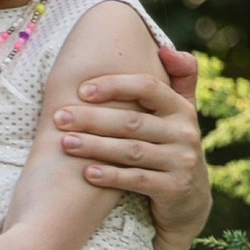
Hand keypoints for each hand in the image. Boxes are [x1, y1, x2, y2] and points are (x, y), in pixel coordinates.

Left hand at [54, 41, 209, 243]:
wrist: (189, 200)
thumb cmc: (171, 147)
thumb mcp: (181, 113)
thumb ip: (179, 78)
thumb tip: (164, 49)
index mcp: (182, 109)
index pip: (148, 87)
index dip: (115, 85)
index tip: (81, 90)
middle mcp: (185, 133)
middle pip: (132, 122)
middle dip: (92, 119)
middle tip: (59, 117)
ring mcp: (181, 162)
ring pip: (131, 151)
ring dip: (95, 146)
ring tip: (65, 143)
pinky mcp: (174, 189)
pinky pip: (137, 180)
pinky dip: (111, 176)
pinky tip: (87, 173)